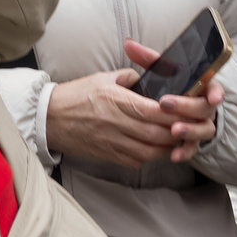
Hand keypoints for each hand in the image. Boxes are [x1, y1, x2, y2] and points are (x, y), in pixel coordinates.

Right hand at [45, 68, 181, 166]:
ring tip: (174, 138)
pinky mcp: (109, 155)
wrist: (48, 118)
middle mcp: (115, 121)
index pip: (154, 110)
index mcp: (114, 99)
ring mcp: (113, 141)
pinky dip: (151, 155)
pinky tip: (155, 147)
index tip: (185, 109)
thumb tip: (149, 78)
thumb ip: (128, 77)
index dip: (174, 112)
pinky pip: (138, 160)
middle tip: (188, 126)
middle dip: (177, 131)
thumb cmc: (74, 95)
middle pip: (157, 132)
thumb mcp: (101, 78)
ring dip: (167, 146)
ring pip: (152, 150)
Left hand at [125, 38, 221, 162]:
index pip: (214, 87)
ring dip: (190, 131)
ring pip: (203, 130)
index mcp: (200, 87)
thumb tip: (129, 44)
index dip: (215, 92)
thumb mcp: (160, 71)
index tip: (212, 97)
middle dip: (188, 107)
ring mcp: (200, 125)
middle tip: (167, 105)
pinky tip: (173, 155)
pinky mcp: (191, 141)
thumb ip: (148, 58)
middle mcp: (204, 107)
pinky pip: (191, 148)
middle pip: (205, 109)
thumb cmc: (166, 86)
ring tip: (174, 131)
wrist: (170, 109)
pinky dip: (184, 152)